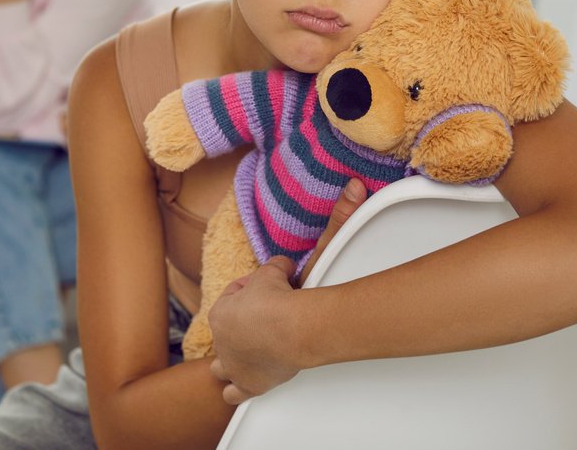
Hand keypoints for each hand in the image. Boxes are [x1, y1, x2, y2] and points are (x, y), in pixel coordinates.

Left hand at [207, 178, 366, 403]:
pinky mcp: (247, 384)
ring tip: (243, 352)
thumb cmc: (284, 299)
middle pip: (228, 329)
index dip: (253, 288)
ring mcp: (234, 363)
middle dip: (240, 322)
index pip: (236, 294)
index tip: (270, 285)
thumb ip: (328, 222)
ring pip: (224, 362)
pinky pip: (233, 390)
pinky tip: (233, 390)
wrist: (288, 331)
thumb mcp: (294, 255)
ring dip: (232, 356)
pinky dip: (234, 390)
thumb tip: (353, 187)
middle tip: (260, 319)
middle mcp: (223, 338)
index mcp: (224, 309)